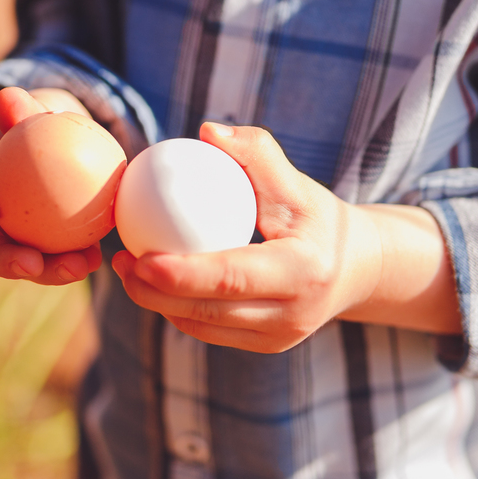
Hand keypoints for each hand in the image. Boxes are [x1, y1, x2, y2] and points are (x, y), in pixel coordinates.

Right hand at [0, 86, 102, 284]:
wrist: (52, 142)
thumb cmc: (35, 124)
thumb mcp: (29, 111)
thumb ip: (20, 108)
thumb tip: (9, 97)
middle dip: (4, 260)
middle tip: (31, 264)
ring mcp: (8, 234)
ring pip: (20, 259)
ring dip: (47, 270)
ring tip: (78, 267)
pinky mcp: (36, 245)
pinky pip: (51, 256)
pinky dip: (72, 259)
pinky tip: (96, 258)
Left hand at [111, 123, 384, 352]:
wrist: (357, 266)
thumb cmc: (318, 215)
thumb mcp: (297, 180)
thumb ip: (256, 151)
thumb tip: (207, 132)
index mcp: (303, 271)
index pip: (231, 277)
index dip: (181, 273)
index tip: (139, 256)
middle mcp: (292, 315)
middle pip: (208, 312)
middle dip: (153, 293)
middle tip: (120, 260)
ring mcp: (278, 339)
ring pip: (202, 326)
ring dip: (157, 302)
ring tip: (126, 268)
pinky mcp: (265, 347)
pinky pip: (209, 330)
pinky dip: (177, 308)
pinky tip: (153, 281)